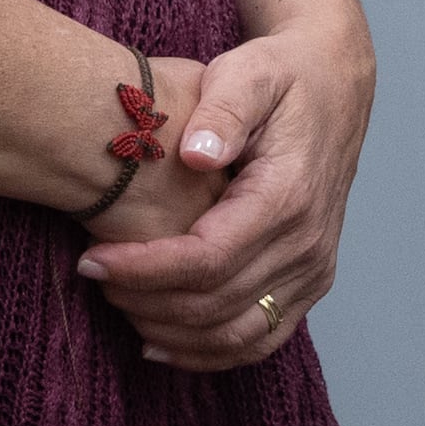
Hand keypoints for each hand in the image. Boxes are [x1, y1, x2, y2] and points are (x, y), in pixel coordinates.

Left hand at [77, 19, 370, 370]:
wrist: (335, 86)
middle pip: (213, 305)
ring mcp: (314, 269)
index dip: (142, 270)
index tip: (89, 259)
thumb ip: (224, 108)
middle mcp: (309, 243)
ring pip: (233, 335)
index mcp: (289, 196)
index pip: (207, 260)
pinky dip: (206, 353)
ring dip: (167, 332)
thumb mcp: (250, 72)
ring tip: (117, 302)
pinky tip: (159, 342)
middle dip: (141, 299)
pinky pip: (258, 341)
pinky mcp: (311, 283)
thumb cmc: (282, 76)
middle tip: (92, 273)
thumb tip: (196, 155)